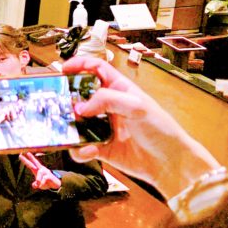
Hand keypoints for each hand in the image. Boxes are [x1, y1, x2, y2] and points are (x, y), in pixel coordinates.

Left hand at [19, 152, 60, 190]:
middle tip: (20, 155)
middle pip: (34, 163)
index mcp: (37, 170)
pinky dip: (41, 183)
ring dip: (38, 179)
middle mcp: (40, 169)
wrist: (56, 184)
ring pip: (39, 173)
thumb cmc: (46, 182)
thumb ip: (36, 184)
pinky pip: (44, 179)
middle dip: (27, 159)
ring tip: (37, 184)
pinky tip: (40, 186)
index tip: (20, 155)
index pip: (30, 164)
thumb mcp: (39, 184)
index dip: (25, 160)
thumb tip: (34, 185)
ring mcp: (45, 172)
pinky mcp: (49, 176)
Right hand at [61, 56, 221, 195]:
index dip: (80, 64)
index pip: (97, 69)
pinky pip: (82, 148)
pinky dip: (80, 150)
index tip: (63, 68)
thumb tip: (80, 107)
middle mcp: (109, 107)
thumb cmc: (161, 129)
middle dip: (68, 99)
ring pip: (77, 123)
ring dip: (70, 126)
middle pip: (81, 95)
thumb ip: (107, 100)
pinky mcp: (101, 148)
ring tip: (69, 129)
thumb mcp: (137, 106)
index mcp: (119, 90)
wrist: (169, 163)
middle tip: (58, 103)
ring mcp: (103, 127)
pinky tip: (88, 151)